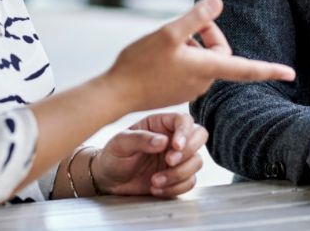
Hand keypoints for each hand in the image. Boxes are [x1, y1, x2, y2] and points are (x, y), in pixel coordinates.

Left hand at [93, 113, 208, 197]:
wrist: (109, 180)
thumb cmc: (113, 156)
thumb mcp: (120, 143)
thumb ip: (140, 139)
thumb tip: (163, 140)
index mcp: (160, 124)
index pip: (184, 120)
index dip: (185, 132)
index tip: (175, 146)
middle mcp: (172, 139)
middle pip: (199, 137)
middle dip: (187, 152)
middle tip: (168, 162)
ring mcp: (177, 158)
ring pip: (197, 162)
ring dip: (178, 174)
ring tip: (155, 181)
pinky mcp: (178, 177)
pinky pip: (190, 182)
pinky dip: (176, 188)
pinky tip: (157, 189)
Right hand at [102, 0, 295, 110]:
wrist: (116, 93)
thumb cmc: (141, 63)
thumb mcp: (169, 33)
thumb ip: (196, 18)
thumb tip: (218, 2)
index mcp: (207, 70)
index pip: (246, 68)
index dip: (269, 68)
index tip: (290, 72)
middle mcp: (202, 82)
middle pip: (219, 52)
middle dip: (205, 35)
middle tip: (183, 26)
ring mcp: (189, 88)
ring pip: (202, 58)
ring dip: (190, 44)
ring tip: (165, 42)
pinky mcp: (177, 89)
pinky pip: (189, 67)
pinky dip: (181, 55)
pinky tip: (159, 53)